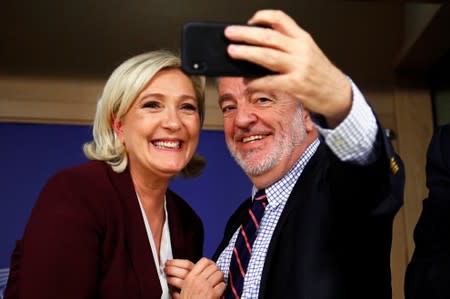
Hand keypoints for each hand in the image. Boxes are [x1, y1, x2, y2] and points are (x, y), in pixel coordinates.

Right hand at [165, 258, 224, 298]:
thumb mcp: (185, 288)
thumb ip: (193, 278)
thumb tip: (204, 268)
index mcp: (190, 277)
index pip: (204, 261)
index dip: (210, 263)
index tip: (212, 267)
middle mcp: (197, 280)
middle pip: (213, 267)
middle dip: (217, 271)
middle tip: (216, 277)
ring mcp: (205, 287)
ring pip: (219, 274)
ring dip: (220, 279)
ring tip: (218, 284)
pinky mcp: (212, 294)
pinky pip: (222, 285)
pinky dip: (222, 288)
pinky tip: (218, 292)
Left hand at [224, 9, 351, 127]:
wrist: (337, 92)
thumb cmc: (319, 73)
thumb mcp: (308, 51)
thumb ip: (288, 44)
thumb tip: (259, 44)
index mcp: (302, 38)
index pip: (281, 19)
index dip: (262, 17)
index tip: (249, 21)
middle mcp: (300, 50)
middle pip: (268, 37)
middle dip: (246, 34)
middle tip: (230, 34)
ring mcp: (298, 67)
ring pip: (267, 56)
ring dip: (247, 53)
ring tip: (233, 51)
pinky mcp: (295, 85)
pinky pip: (269, 81)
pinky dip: (255, 82)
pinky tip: (247, 83)